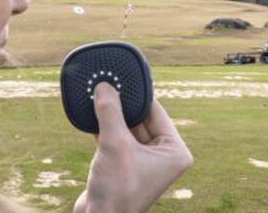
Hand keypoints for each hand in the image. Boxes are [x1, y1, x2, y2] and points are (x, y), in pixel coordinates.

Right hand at [74, 83, 192, 212]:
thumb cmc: (116, 191)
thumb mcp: (114, 144)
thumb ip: (110, 113)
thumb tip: (105, 86)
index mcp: (175, 151)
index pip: (157, 112)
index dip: (138, 95)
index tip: (123, 78)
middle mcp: (164, 157)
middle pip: (142, 119)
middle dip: (123, 106)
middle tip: (107, 84)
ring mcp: (145, 163)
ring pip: (127, 130)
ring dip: (112, 117)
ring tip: (97, 96)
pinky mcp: (127, 167)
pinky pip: (118, 141)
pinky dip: (105, 129)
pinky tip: (92, 114)